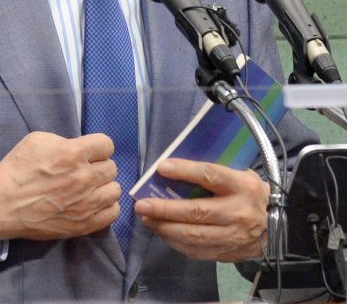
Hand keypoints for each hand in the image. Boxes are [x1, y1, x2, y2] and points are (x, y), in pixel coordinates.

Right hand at [0, 131, 119, 240]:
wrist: (2, 204)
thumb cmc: (18, 169)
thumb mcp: (38, 140)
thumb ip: (65, 142)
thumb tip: (80, 149)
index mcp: (73, 154)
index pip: (106, 145)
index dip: (97, 147)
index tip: (88, 152)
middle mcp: (84, 178)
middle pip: (112, 167)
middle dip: (99, 166)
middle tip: (85, 170)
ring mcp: (86, 204)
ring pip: (115, 190)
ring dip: (103, 186)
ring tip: (90, 188)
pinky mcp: (84, 225)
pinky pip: (112, 213)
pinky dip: (105, 207)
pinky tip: (92, 203)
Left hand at [134, 158, 268, 261]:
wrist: (277, 224)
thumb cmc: (248, 192)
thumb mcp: (238, 174)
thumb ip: (212, 173)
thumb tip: (172, 169)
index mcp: (242, 185)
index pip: (211, 175)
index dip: (185, 171)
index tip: (161, 167)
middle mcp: (239, 212)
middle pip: (197, 212)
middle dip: (165, 209)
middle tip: (142, 205)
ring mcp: (234, 236)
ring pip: (195, 236)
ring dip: (166, 228)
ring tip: (147, 219)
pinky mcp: (229, 253)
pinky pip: (198, 251)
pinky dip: (177, 243)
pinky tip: (163, 233)